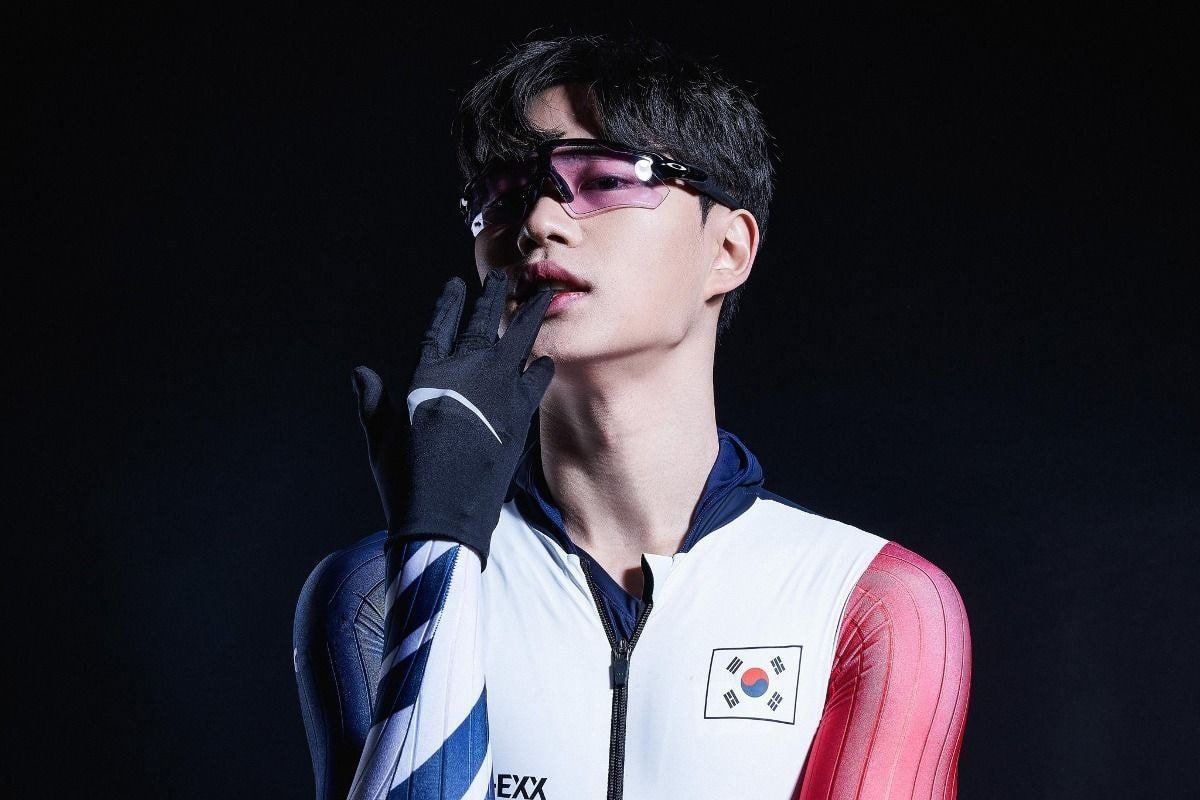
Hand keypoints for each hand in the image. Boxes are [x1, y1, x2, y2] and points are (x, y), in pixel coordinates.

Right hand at [351, 269, 555, 565]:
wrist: (446, 516)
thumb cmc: (406, 479)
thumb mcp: (381, 438)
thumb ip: (373, 401)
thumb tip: (360, 372)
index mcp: (428, 374)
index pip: (440, 327)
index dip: (450, 304)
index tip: (457, 284)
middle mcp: (466, 374)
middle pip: (483, 324)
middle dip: (494, 297)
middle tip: (507, 277)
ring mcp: (498, 392)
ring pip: (518, 342)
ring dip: (529, 317)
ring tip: (542, 297)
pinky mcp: (520, 415)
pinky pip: (535, 379)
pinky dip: (540, 366)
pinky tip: (544, 358)